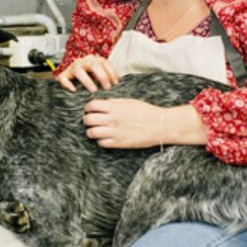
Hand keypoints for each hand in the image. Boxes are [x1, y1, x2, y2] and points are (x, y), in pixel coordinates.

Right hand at [55, 55, 119, 91]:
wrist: (68, 78)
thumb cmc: (86, 78)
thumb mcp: (97, 75)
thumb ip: (105, 77)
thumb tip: (116, 84)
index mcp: (92, 60)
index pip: (104, 62)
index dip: (111, 72)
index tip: (115, 83)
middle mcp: (83, 62)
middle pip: (93, 65)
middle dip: (102, 76)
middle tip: (107, 87)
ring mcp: (72, 68)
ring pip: (79, 71)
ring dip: (87, 80)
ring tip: (93, 90)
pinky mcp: (62, 75)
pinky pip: (64, 78)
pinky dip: (68, 84)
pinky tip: (74, 90)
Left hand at [83, 101, 208, 148]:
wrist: (160, 126)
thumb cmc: (146, 112)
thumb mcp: (130, 102)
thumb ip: (114, 103)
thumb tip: (101, 104)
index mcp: (115, 108)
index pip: (92, 105)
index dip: (88, 107)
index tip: (90, 109)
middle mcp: (113, 120)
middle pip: (88, 120)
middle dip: (87, 119)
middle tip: (90, 120)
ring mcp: (115, 133)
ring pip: (92, 133)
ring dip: (91, 131)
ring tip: (96, 130)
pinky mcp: (119, 144)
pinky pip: (101, 143)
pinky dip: (100, 140)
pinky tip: (105, 137)